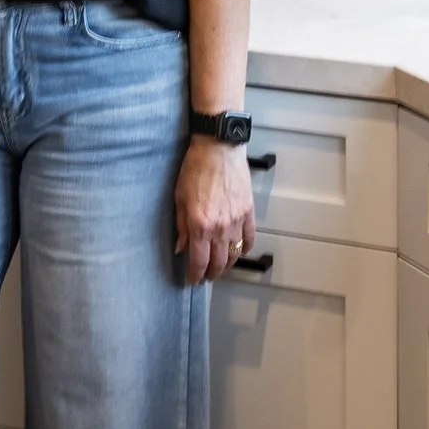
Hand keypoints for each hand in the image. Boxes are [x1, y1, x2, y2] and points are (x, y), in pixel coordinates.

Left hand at [174, 137, 255, 284]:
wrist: (218, 149)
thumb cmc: (196, 168)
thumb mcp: (179, 197)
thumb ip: (181, 226)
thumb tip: (181, 246)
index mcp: (200, 225)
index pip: (198, 261)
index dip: (194, 274)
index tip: (191, 279)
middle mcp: (220, 227)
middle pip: (218, 263)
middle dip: (211, 274)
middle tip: (205, 277)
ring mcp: (236, 221)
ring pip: (235, 254)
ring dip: (227, 265)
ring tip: (220, 267)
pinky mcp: (248, 212)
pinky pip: (249, 238)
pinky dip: (245, 249)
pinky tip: (239, 252)